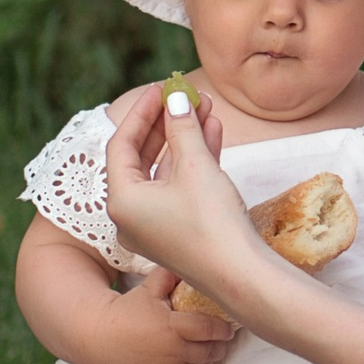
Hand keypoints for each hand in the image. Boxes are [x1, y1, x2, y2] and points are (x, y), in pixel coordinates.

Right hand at [79, 262, 239, 363]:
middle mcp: (173, 351)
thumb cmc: (128, 311)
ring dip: (210, 358)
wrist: (103, 338)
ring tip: (213, 347)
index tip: (229, 326)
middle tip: (224, 337)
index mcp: (172, 327)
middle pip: (209, 351)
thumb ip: (170, 276)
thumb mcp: (149, 289)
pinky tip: (198, 360)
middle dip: (220, 345)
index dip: (222, 329)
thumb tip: (189, 264)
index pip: (207, 329)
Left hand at [102, 81, 262, 307]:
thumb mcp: (196, 166)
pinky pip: (178, 188)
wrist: (241, 276)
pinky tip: (212, 133)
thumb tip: (176, 100)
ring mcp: (154, 226)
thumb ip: (182, 128)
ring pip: (165, 172)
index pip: (122, 144)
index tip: (161, 88)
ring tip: (205, 108)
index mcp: (121, 200)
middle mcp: (130, 215)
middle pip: (142, 157)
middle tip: (184, 95)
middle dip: (166, 123)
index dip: (141, 112)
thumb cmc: (212, 222)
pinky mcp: (177, 232)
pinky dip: (192, 162)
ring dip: (184, 139)